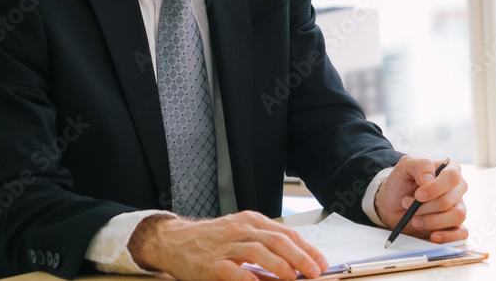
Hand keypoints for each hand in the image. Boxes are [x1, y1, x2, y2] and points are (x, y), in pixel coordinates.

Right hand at [128, 211, 329, 280]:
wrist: (175, 241)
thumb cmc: (212, 240)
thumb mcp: (240, 233)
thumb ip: (264, 243)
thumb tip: (295, 263)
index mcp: (251, 221)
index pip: (286, 233)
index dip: (307, 248)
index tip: (321, 262)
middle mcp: (240, 229)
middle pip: (277, 241)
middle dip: (300, 257)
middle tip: (314, 272)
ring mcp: (225, 246)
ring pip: (258, 252)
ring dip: (280, 266)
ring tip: (292, 278)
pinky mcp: (211, 264)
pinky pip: (234, 272)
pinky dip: (249, 279)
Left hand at [374, 156, 468, 243]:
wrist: (393, 202)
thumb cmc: (402, 182)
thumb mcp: (405, 165)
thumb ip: (420, 165)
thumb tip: (429, 178)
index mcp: (450, 169)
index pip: (452, 177)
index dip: (435, 188)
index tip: (418, 195)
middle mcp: (457, 188)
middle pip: (450, 200)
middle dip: (425, 206)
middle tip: (408, 205)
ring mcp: (458, 207)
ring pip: (457, 216)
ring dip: (432, 221)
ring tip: (415, 220)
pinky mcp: (454, 226)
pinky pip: (462, 234)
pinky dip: (448, 237)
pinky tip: (434, 236)